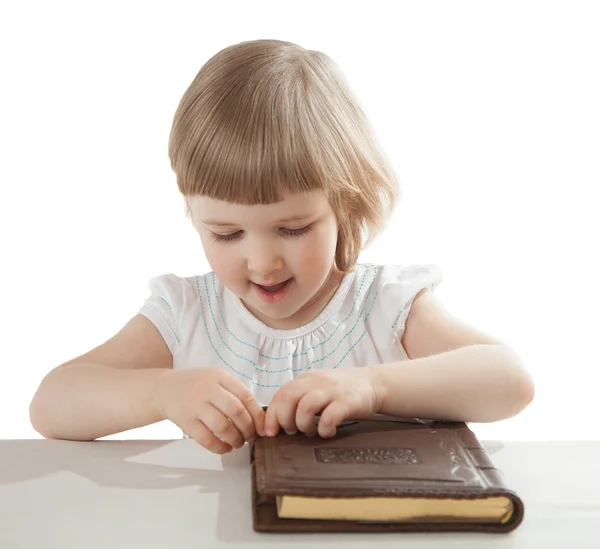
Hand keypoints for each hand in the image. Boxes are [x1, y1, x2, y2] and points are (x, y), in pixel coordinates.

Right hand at [151, 367, 264, 453]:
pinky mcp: (184, 420)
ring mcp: (195, 404)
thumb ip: (235, 393)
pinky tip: (225, 448)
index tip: (263, 428)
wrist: (163, 388)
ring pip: (222, 426)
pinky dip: (219, 447)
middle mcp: (208, 388)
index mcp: (220, 377)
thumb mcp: (216, 380)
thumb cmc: (196, 386)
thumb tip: (258, 418)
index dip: (257, 415)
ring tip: (239, 443)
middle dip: (248, 429)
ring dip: (235, 439)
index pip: (246, 396)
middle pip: (236, 411)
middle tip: (251, 437)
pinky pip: (206, 439)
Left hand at [264, 368, 380, 437]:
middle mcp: (317, 382)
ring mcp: (333, 390)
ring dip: (303, 424)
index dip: (272, 415)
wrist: (372, 383)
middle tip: (291, 432)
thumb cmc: (340, 392)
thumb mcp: (316, 388)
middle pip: (289, 397)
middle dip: (285, 419)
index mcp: (306, 379)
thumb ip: (298, 399)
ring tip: (309, 432)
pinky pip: (330, 416)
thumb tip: (276, 421)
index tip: (270, 432)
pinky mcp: (348, 401)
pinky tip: (327, 432)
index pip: (281, 393)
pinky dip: (324, 428)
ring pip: (306, 406)